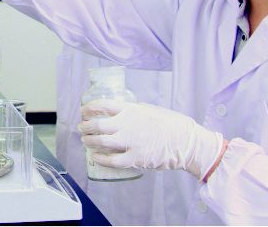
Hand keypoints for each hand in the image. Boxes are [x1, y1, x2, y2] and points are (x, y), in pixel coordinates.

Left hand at [79, 100, 224, 180]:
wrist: (186, 142)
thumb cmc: (171, 124)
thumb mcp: (151, 109)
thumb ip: (134, 111)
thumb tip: (121, 111)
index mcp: (132, 110)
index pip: (103, 105)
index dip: (89, 108)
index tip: (83, 111)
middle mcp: (127, 124)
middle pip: (98, 125)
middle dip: (85, 126)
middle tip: (81, 128)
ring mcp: (130, 142)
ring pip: (101, 142)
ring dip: (89, 141)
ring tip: (85, 141)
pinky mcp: (135, 159)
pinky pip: (112, 160)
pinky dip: (101, 159)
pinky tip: (96, 157)